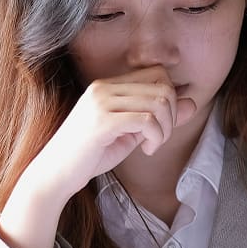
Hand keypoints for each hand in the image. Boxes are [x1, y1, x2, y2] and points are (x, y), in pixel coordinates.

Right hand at [22, 66, 196, 201]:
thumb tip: (192, 103)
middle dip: (172, 116)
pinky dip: (156, 137)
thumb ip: (157, 117)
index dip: (170, 97)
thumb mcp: (130, 133)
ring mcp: (101, 103)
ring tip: (153, 145)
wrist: (55, 174)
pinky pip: (147, 120)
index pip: (157, 73)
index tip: (161, 124)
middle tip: (159, 139)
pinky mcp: (102, 122)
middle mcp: (103, 88)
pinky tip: (146, 150)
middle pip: (163, 86)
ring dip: (165, 129)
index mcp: (107, 85)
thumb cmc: (89, 155)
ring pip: (159, 102)